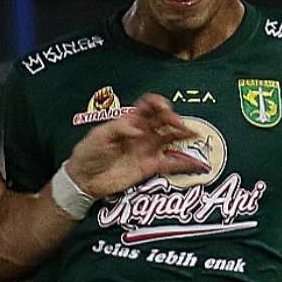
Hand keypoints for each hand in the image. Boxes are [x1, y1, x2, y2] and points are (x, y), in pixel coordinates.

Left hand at [65, 91, 211, 197]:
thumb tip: (138, 130)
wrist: (84, 179)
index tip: (165, 107)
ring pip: (170, 139)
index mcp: (129, 121)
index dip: (158, 103)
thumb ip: (119, 129)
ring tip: (195, 135)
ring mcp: (147, 149)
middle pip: (163, 120)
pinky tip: (197, 162)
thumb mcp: (99, 136)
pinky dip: (184, 163)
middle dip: (174, 119)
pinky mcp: (149, 167)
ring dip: (183, 135)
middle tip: (179, 124)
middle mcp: (142, 133)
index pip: (148, 106)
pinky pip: (171, 163)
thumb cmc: (88, 153)